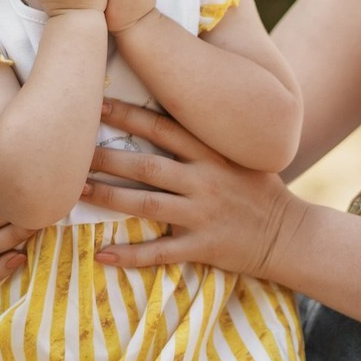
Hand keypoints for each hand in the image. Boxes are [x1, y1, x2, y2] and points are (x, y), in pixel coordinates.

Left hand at [80, 99, 298, 276]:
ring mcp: (203, 214)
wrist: (290, 234)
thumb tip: (165, 114)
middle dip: (105, 158)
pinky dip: (131, 255)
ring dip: (108, 198)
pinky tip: (102, 254)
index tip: (97, 105)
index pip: (162, 128)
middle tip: (70, 153)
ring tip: (75, 192)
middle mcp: (205, 180)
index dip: (128, 115)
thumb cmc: (260, 190)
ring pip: (146, 205)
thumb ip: (205, 139)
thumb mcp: (239, 155)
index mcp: (212, 153)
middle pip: (146, 166)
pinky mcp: (204, 246)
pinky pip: (161, 252)